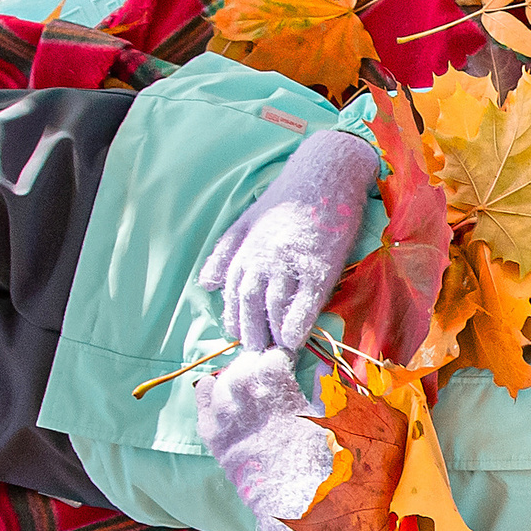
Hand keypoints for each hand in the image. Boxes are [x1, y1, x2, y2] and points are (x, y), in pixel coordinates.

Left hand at [195, 126, 379, 353]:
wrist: (324, 174)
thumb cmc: (288, 198)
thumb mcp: (246, 221)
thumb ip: (225, 253)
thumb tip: (206, 284)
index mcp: (245, 250)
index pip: (233, 294)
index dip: (235, 320)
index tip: (239, 339)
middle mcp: (262, 259)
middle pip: (251, 305)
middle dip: (251, 334)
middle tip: (256, 356)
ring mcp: (290, 263)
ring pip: (276, 307)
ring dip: (273, 334)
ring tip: (275, 354)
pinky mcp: (318, 266)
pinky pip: (305, 301)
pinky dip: (297, 322)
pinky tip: (294, 340)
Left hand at [195, 349, 335, 530]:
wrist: (293, 500)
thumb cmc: (318, 460)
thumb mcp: (328, 418)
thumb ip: (322, 387)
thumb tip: (322, 364)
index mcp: (277, 389)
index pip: (272, 355)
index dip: (282, 357)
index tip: (289, 362)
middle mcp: (245, 397)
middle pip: (245, 363)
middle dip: (259, 365)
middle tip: (270, 375)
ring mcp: (225, 415)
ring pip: (223, 377)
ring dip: (237, 377)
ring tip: (250, 386)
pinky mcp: (212, 433)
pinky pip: (203, 398)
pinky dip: (211, 390)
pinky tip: (222, 392)